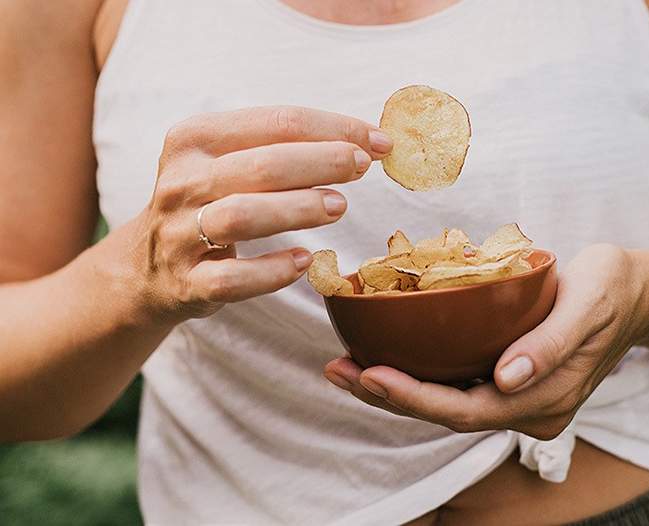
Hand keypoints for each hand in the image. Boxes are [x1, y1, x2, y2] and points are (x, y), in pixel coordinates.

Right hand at [129, 106, 392, 321]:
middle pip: (262, 165)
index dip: (334, 128)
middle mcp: (182, 181)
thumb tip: (362, 143)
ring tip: (339, 206)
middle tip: (361, 167)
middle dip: (321, 162)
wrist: (146, 266)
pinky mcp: (186, 283)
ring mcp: (179, 234)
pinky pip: (232, 279)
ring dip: (298, 209)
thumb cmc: (209, 203)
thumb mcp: (228, 163)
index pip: (276, 121)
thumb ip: (283, 149)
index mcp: (194, 139)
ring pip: (243, 216)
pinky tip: (306, 261)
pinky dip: (273, 271)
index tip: (378, 141)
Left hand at [325, 244, 648, 438]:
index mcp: (545, 400)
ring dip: (394, 387)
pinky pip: (456, 385)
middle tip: (336, 369)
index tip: (368, 373)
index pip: (466, 410)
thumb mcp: (589, 304)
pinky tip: (385, 356)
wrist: (640, 294)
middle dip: (387, 396)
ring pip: (445, 402)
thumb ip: (550, 346)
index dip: (413, 397)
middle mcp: (527, 409)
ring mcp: (518, 398)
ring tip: (344, 366)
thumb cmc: (613, 289)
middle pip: (445, 412)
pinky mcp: (510, 380)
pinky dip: (417, 374)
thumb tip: (505, 378)